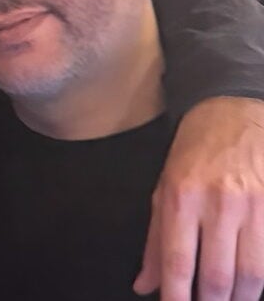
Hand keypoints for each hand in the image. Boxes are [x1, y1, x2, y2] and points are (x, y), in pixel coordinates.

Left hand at [135, 97, 263, 300]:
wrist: (231, 114)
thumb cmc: (191, 155)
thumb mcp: (162, 190)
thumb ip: (155, 242)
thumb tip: (143, 286)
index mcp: (181, 198)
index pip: (178, 261)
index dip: (177, 296)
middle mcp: (218, 203)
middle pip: (219, 275)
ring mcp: (254, 205)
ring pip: (252, 274)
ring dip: (240, 298)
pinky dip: (260, 279)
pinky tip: (250, 286)